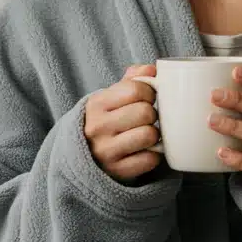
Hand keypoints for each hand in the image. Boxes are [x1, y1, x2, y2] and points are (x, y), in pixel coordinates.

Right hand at [84, 65, 161, 182]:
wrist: (86, 156)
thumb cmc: (108, 120)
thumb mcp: (111, 97)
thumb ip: (132, 79)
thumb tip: (152, 69)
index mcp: (96, 104)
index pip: (135, 89)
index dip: (149, 92)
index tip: (147, 99)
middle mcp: (98, 128)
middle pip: (145, 112)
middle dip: (152, 114)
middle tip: (146, 119)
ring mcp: (106, 151)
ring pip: (149, 135)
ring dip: (154, 135)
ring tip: (146, 135)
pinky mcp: (118, 171)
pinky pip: (150, 159)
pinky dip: (153, 155)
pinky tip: (144, 151)